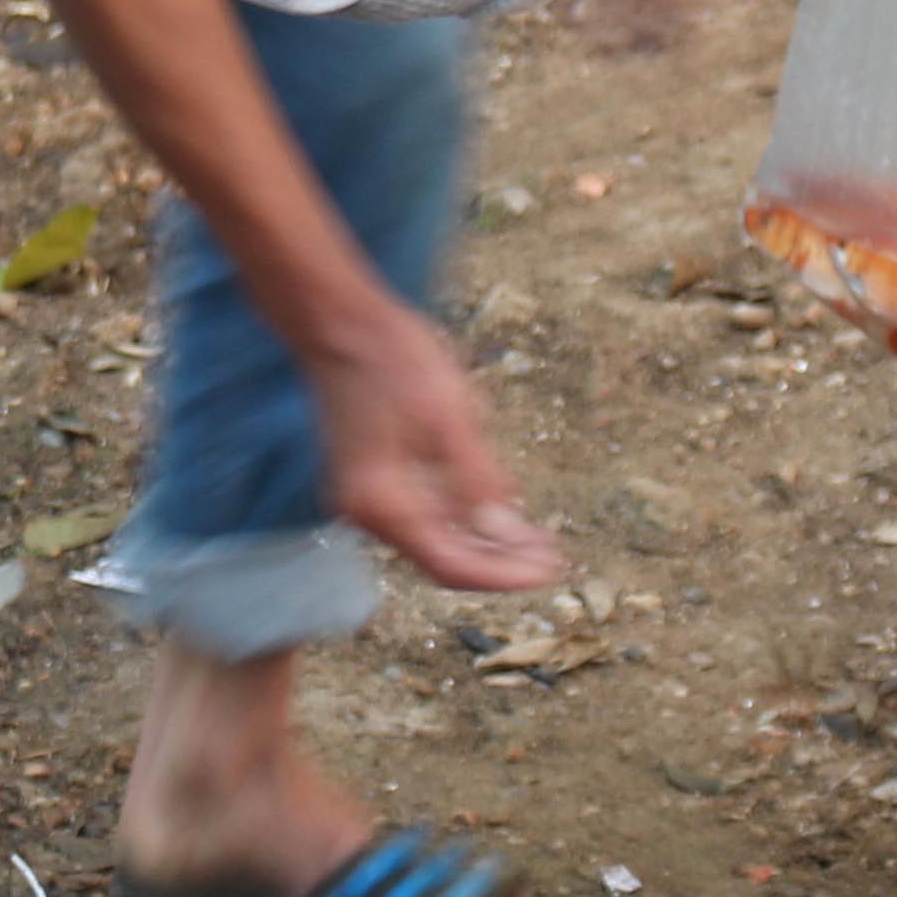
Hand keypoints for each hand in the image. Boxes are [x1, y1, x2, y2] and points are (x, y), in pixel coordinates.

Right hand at [293, 287, 563, 596]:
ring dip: (488, 545)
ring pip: (437, 541)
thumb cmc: (392, 358)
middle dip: (502, 562)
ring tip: (539, 540)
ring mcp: (367, 499)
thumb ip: (476, 480)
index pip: (450, 563)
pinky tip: (503, 514)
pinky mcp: (374, 482)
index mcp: (381, 502)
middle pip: (443, 559)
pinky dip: (465, 520)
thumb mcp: (449, 415)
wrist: (340, 322)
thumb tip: (507, 534)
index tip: (551, 569)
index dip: (504, 574)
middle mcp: (367, 512)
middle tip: (555, 557)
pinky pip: (426, 517)